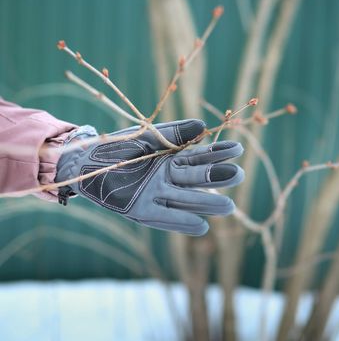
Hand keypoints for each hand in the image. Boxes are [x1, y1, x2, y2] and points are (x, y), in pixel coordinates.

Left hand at [55, 119, 243, 235]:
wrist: (84, 160)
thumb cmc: (118, 146)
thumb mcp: (149, 135)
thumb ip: (175, 133)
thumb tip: (204, 127)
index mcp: (171, 159)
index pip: (200, 156)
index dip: (218, 153)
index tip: (237, 149)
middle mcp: (167, 178)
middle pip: (196, 178)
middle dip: (217, 177)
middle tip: (239, 175)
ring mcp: (155, 194)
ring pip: (185, 199)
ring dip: (205, 204)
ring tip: (229, 207)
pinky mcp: (139, 209)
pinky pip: (163, 217)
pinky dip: (181, 223)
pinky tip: (201, 227)